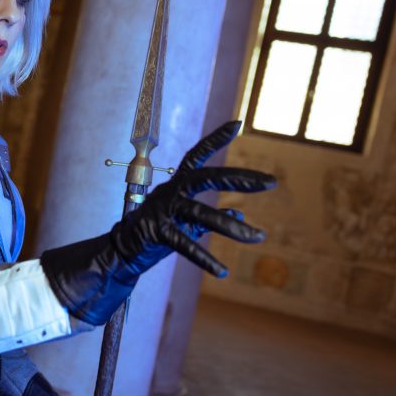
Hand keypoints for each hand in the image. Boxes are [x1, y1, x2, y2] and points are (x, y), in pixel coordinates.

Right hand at [40, 121, 274, 325]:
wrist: (124, 249)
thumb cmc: (158, 230)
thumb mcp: (187, 220)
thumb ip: (212, 216)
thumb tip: (240, 213)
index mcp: (177, 183)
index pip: (197, 155)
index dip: (216, 138)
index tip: (238, 124)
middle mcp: (171, 190)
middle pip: (207, 177)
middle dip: (240, 178)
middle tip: (271, 182)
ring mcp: (163, 210)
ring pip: (202, 215)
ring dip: (232, 227)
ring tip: (259, 236)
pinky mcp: (158, 232)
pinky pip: (185, 245)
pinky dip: (205, 259)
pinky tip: (223, 272)